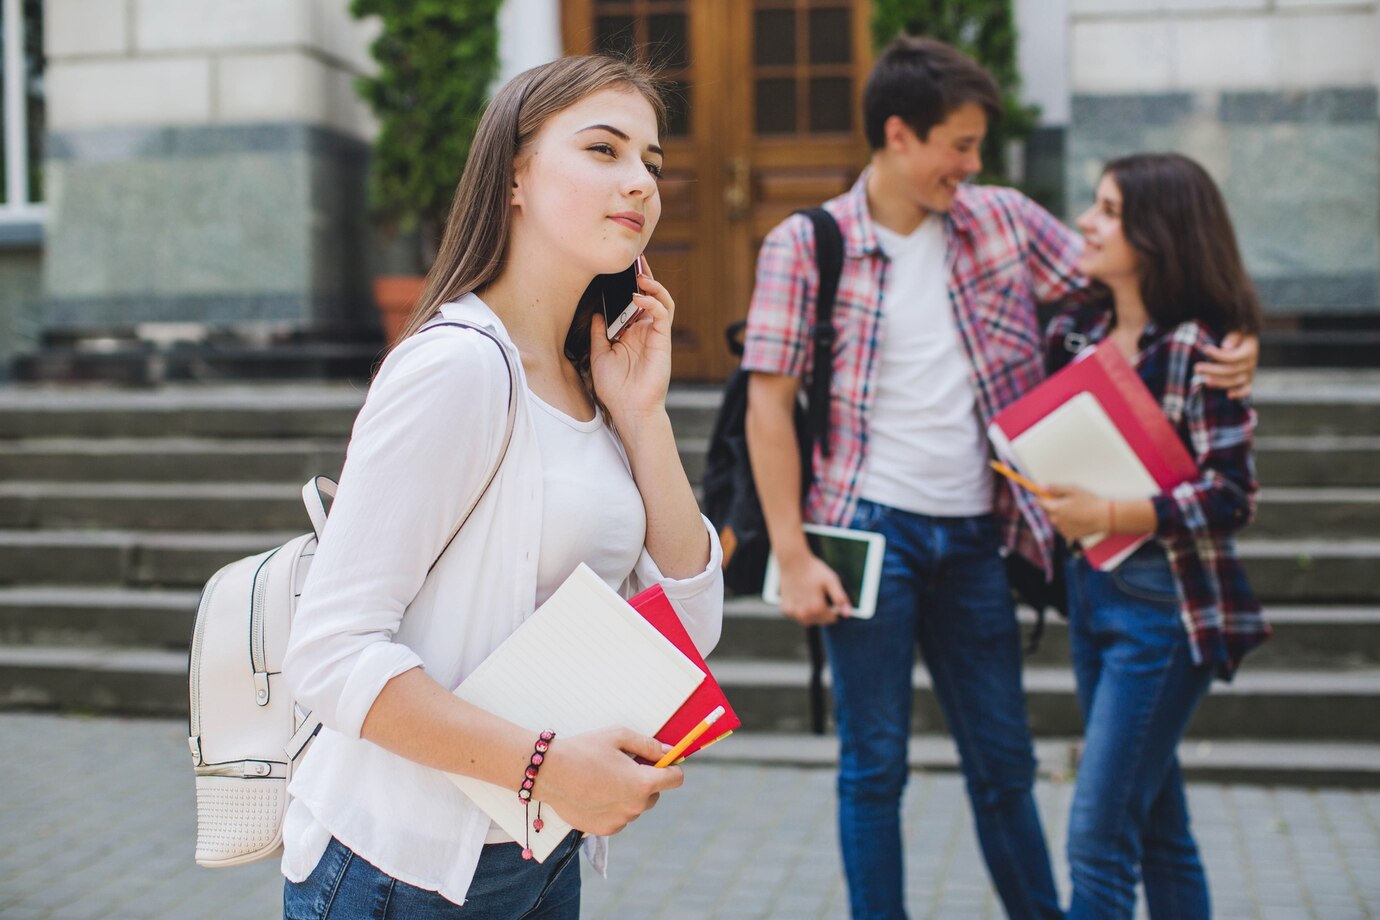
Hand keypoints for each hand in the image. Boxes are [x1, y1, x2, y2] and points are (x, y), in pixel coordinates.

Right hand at [535, 727, 682, 836]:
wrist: (549, 772)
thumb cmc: (584, 750)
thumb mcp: (619, 736)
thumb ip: (648, 745)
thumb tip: (668, 752)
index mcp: (642, 783)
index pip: (676, 779)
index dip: (671, 767)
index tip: (662, 762)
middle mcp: (635, 807)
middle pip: (655, 793)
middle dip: (645, 780)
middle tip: (624, 766)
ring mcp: (620, 821)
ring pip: (636, 806)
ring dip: (628, 794)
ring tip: (604, 779)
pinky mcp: (604, 830)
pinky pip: (619, 817)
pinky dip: (613, 807)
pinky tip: (595, 793)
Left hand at [590, 260, 673, 427]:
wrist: (630, 409)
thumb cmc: (615, 388)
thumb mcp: (599, 356)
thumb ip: (599, 334)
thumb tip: (596, 313)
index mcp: (630, 333)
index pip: (633, 302)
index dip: (630, 285)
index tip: (620, 269)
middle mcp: (645, 331)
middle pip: (650, 296)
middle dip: (645, 277)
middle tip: (636, 260)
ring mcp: (655, 335)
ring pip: (662, 301)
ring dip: (653, 286)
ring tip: (640, 275)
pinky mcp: (662, 340)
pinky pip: (663, 315)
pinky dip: (653, 302)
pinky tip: (639, 298)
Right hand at [777, 552, 851, 625]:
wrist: (793, 562)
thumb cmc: (814, 570)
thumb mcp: (831, 581)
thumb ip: (840, 599)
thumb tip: (848, 614)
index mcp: (817, 609)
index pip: (832, 619)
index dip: (833, 608)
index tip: (828, 595)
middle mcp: (804, 614)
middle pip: (820, 620)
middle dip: (822, 611)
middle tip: (818, 593)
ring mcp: (793, 612)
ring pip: (808, 620)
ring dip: (811, 613)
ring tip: (810, 596)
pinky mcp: (785, 609)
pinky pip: (796, 616)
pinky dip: (799, 610)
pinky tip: (800, 597)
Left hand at [1038, 485, 1110, 541]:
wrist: (1104, 517)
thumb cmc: (1090, 501)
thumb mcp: (1073, 490)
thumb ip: (1056, 488)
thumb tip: (1043, 488)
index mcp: (1055, 508)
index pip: (1039, 503)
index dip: (1040, 497)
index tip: (1044, 494)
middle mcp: (1055, 520)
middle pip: (1047, 511)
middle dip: (1053, 506)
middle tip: (1067, 501)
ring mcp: (1061, 529)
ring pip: (1056, 520)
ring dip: (1060, 515)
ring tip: (1076, 510)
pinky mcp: (1068, 535)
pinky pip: (1063, 527)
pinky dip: (1067, 523)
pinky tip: (1079, 519)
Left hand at [1196, 331, 1257, 398]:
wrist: (1247, 342)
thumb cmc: (1238, 336)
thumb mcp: (1238, 331)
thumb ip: (1233, 336)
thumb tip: (1226, 347)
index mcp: (1249, 352)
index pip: (1233, 357)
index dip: (1218, 354)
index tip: (1205, 348)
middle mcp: (1250, 364)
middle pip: (1231, 371)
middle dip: (1213, 370)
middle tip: (1197, 368)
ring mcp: (1248, 374)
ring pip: (1234, 381)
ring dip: (1219, 382)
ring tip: (1203, 380)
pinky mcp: (1246, 382)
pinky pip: (1246, 390)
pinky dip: (1239, 394)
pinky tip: (1228, 396)